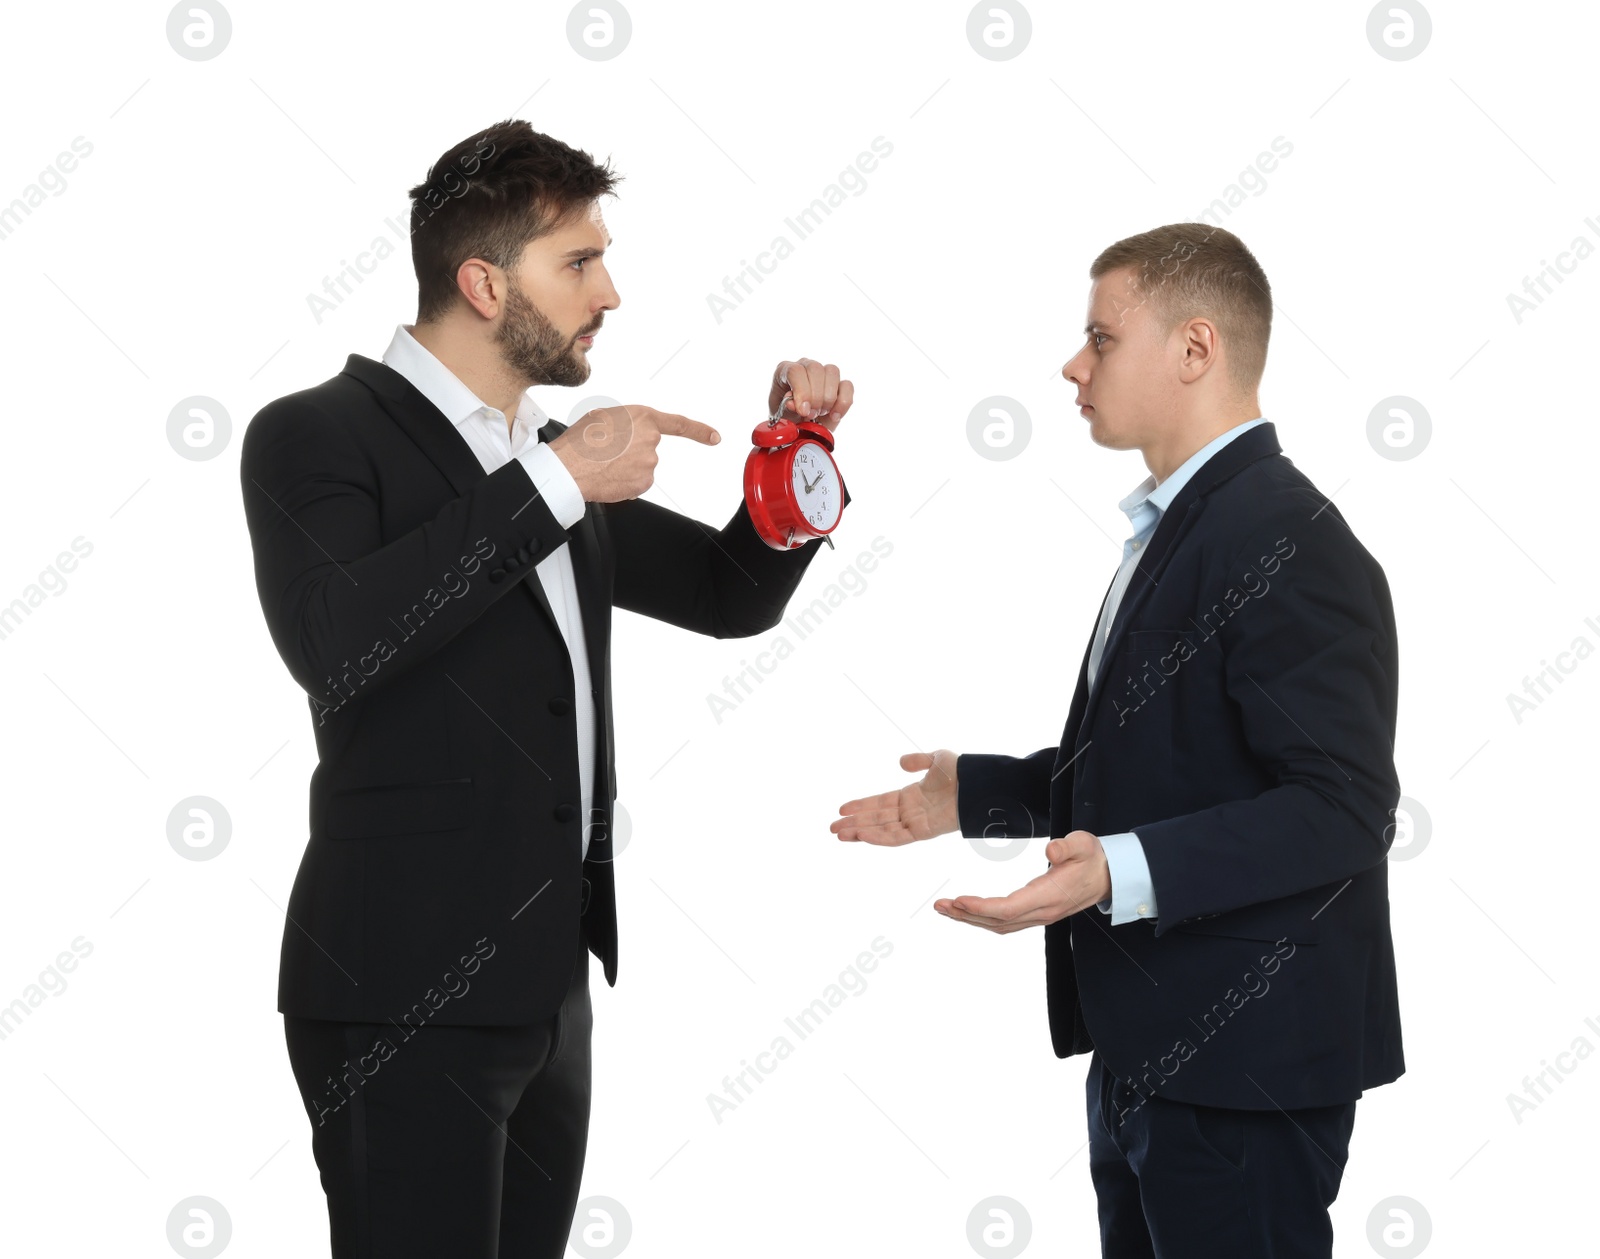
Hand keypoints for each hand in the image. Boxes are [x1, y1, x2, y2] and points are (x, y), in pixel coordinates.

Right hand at [549, 404, 719, 502]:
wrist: (569, 467)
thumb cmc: (580, 440)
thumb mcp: (605, 416)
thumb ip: (627, 423)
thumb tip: (630, 435)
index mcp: (643, 417)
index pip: (679, 424)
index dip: (699, 431)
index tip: (715, 437)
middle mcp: (651, 439)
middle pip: (647, 448)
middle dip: (631, 451)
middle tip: (607, 451)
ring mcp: (650, 463)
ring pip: (641, 466)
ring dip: (626, 467)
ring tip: (603, 463)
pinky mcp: (644, 483)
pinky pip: (637, 483)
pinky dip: (625, 482)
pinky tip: (609, 476)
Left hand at [768, 358, 853, 433]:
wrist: (799, 427)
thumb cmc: (788, 418)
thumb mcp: (782, 415)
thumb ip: (786, 408)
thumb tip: (795, 403)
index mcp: (786, 370)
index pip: (796, 371)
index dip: (801, 391)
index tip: (803, 410)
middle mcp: (805, 367)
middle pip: (815, 369)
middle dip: (815, 396)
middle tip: (811, 415)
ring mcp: (824, 373)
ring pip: (832, 372)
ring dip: (828, 398)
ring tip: (820, 413)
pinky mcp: (840, 384)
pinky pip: (847, 386)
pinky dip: (843, 403)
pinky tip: (834, 416)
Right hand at [831, 750, 957, 845]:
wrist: (979, 785)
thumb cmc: (963, 772)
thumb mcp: (936, 759)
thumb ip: (917, 761)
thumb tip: (900, 763)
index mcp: (911, 796)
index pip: (879, 803)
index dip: (861, 805)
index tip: (842, 808)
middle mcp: (910, 811)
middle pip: (876, 819)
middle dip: (854, 823)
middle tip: (832, 827)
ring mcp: (915, 822)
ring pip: (881, 830)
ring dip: (860, 832)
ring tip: (839, 834)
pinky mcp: (923, 832)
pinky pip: (896, 837)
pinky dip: (878, 837)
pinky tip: (861, 835)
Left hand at [935, 832, 1110, 932]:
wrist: (1110, 875)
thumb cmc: (1094, 858)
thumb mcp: (1084, 844)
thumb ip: (1068, 846)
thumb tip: (1050, 849)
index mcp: (1049, 896)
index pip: (1009, 908)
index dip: (982, 908)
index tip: (960, 900)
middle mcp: (1042, 912)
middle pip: (998, 921)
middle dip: (967, 915)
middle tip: (940, 905)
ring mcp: (1040, 915)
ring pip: (1000, 925)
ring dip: (971, 919)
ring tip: (946, 909)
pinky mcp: (1038, 913)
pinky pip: (1006, 922)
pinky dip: (984, 918)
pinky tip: (969, 911)